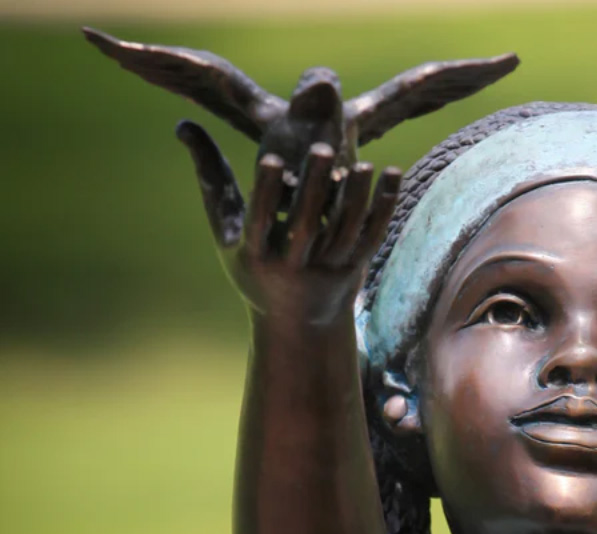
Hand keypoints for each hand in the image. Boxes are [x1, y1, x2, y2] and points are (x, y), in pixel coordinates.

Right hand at [176, 119, 400, 325]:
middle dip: (314, 189)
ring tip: (364, 162)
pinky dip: (383, 207)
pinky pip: (371, 237)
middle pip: (305, 226)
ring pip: (343, 232)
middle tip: (323, 148)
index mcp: (256, 257)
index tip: (273, 158)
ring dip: (355, 197)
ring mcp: (325, 272)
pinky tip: (390, 174)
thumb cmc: (254, 268)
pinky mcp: (354, 271)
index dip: (266, 191)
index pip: (259, 220)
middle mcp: (291, 268)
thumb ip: (211, 179)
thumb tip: (183, 124)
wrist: (298, 324)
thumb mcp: (226, 232)